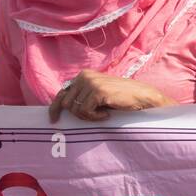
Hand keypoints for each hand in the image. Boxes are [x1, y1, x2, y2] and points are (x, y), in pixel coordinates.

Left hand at [48, 71, 173, 121]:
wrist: (142, 96)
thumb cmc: (121, 98)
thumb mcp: (97, 94)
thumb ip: (82, 96)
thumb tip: (61, 108)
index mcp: (83, 75)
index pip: (62, 93)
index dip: (55, 108)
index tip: (54, 120)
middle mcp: (84, 76)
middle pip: (67, 104)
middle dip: (79, 115)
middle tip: (94, 116)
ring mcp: (90, 82)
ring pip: (75, 109)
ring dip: (88, 117)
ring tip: (103, 114)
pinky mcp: (97, 91)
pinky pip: (85, 111)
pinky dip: (95, 117)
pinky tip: (106, 115)